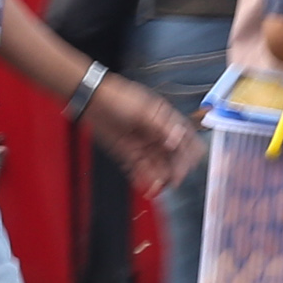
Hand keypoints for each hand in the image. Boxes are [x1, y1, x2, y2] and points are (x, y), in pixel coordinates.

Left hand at [88, 77, 198, 196]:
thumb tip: (177, 140)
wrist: (92, 100)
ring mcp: (144, 144)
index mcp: (166, 120)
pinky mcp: (130, 153)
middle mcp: (158, 134)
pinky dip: (145, 179)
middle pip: (175, 157)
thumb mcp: (143, 110)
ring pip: (159, 166)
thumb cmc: (117, 96)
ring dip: (160, 178)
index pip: (187, 139)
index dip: (189, 153)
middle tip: (173, 180)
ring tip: (158, 186)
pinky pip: (141, 170)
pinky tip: (147, 186)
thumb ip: (162, 127)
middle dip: (175, 170)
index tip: (188, 166)